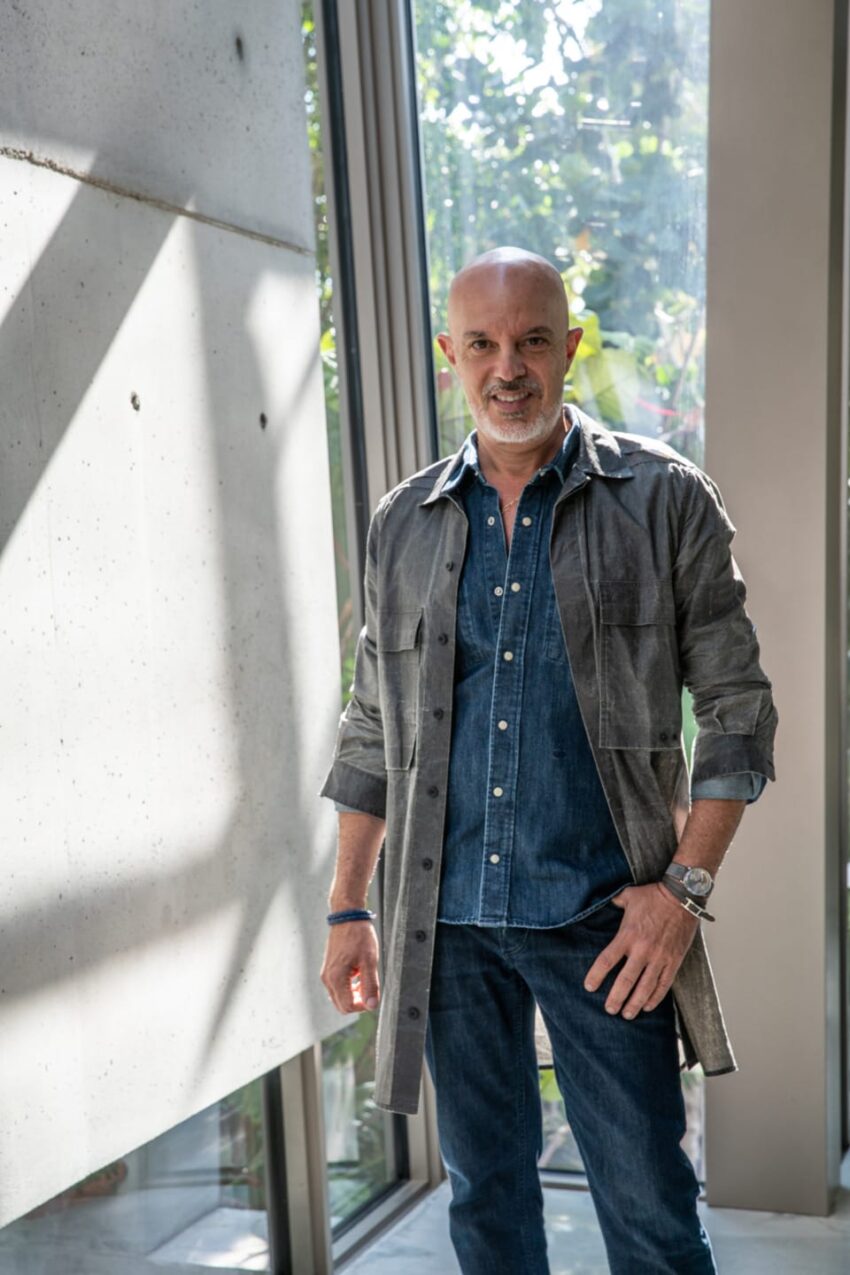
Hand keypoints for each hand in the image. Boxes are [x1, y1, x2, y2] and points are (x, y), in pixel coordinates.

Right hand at [320, 920, 380, 1013]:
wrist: (347, 918)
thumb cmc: (359, 936)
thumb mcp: (370, 961)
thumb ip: (371, 985)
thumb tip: (372, 1006)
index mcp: (336, 978)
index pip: (348, 1006)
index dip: (363, 1006)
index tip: (374, 995)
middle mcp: (327, 979)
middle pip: (342, 1006)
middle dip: (358, 1002)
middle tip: (369, 988)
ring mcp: (326, 974)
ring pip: (339, 998)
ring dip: (353, 995)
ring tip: (364, 978)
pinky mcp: (328, 970)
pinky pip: (338, 988)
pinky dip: (348, 987)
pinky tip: (358, 975)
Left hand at [583, 883, 699, 1018]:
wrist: (682, 897)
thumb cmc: (654, 896)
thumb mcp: (629, 896)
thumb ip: (615, 902)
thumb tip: (602, 900)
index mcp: (628, 935)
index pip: (607, 960)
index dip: (597, 975)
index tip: (589, 987)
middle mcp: (643, 949)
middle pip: (626, 980)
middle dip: (616, 998)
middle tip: (610, 1010)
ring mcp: (660, 957)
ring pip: (645, 987)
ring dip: (635, 1003)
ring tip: (627, 1014)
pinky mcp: (674, 961)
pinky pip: (664, 984)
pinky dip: (656, 997)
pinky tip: (648, 1006)